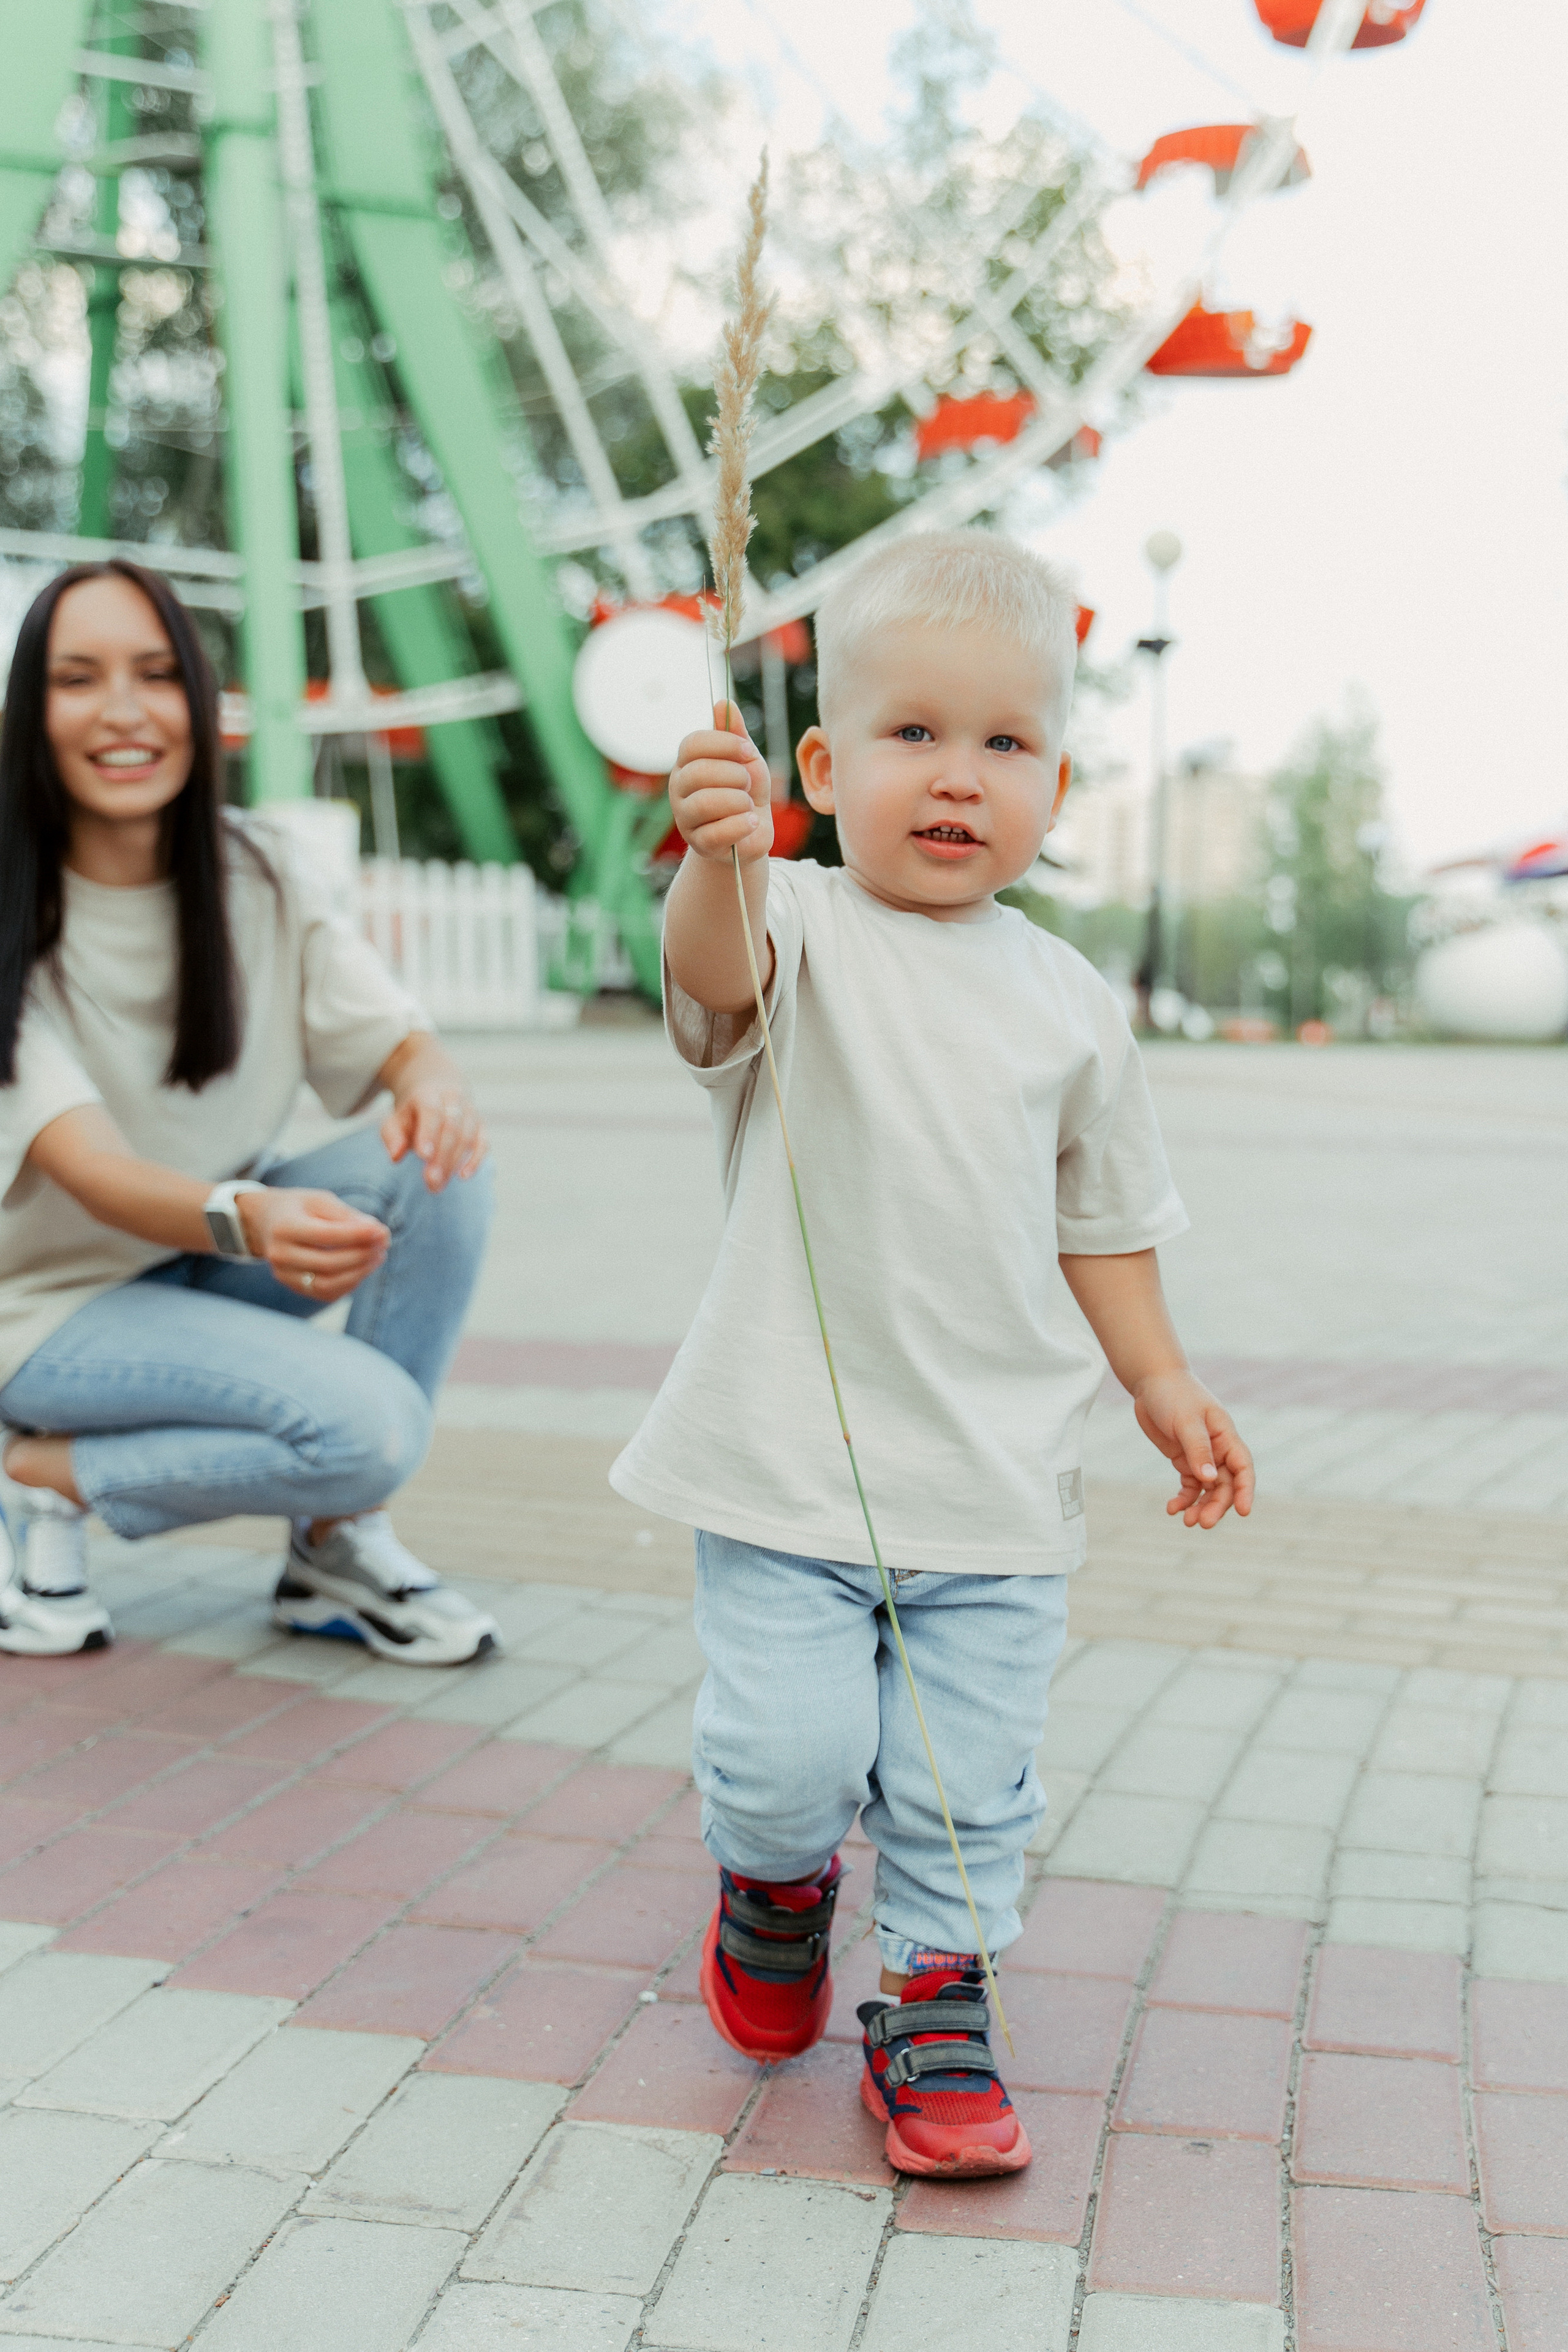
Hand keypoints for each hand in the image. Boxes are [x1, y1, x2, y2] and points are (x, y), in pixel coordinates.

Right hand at [238, 1187, 389, 1302]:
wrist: (265, 1223)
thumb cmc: (298, 1208)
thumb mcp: (320, 1200)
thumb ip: (347, 1216)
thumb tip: (377, 1233)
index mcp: (284, 1227)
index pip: (325, 1236)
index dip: (357, 1235)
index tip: (382, 1230)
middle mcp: (280, 1255)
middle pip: (328, 1262)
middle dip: (362, 1254)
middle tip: (384, 1243)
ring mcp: (284, 1275)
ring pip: (328, 1284)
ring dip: (359, 1272)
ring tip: (378, 1256)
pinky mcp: (294, 1287)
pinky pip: (326, 1293)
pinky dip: (350, 1282)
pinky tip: (363, 1267)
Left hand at [380, 1080, 486, 1191]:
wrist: (436, 1090)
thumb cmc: (413, 1112)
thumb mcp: (395, 1118)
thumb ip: (392, 1135)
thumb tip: (395, 1156)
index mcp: (428, 1093)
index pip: (431, 1111)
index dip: (429, 1133)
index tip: (423, 1156)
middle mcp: (453, 1099)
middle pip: (452, 1127)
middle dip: (442, 1156)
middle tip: (430, 1181)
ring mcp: (469, 1111)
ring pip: (467, 1136)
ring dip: (454, 1163)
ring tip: (438, 1185)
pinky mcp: (480, 1125)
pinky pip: (483, 1143)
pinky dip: (475, 1160)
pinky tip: (463, 1176)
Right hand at [669, 702, 772, 862]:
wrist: (752, 832)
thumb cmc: (745, 790)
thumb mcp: (745, 759)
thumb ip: (735, 734)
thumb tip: (724, 702)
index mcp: (687, 763)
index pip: (692, 744)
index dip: (724, 744)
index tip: (749, 751)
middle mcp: (679, 789)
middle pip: (698, 773)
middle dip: (734, 775)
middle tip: (747, 783)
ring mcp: (686, 818)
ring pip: (705, 803)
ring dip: (738, 801)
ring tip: (748, 805)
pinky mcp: (700, 844)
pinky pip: (717, 832)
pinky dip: (741, 825)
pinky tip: (751, 821)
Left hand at [1132, 1369, 1254, 1528]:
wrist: (1152, 1382)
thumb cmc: (1174, 1395)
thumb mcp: (1186, 1421)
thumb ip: (1198, 1449)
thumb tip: (1209, 1479)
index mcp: (1226, 1436)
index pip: (1243, 1468)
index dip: (1245, 1490)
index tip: (1242, 1511)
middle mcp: (1218, 1450)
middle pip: (1225, 1485)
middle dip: (1216, 1506)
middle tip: (1202, 1523)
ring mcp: (1201, 1457)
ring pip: (1208, 1490)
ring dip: (1200, 1506)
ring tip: (1187, 1521)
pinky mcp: (1184, 1461)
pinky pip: (1189, 1486)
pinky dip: (1183, 1499)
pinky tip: (1172, 1509)